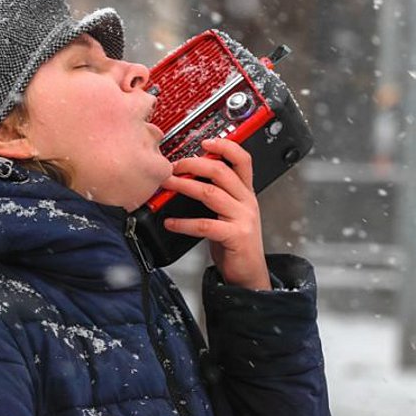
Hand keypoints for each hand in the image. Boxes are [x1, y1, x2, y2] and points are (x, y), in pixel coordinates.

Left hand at [159, 138, 269, 290]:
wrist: (249, 274)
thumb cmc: (234, 243)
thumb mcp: (229, 213)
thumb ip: (216, 194)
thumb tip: (185, 178)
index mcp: (245, 192)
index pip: (242, 159)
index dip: (225, 146)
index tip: (205, 141)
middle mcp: (246, 201)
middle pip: (222, 171)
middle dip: (193, 164)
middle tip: (173, 166)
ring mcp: (243, 218)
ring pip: (211, 193)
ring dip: (184, 186)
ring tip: (167, 185)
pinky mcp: (236, 236)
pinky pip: (206, 225)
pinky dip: (184, 223)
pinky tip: (171, 222)